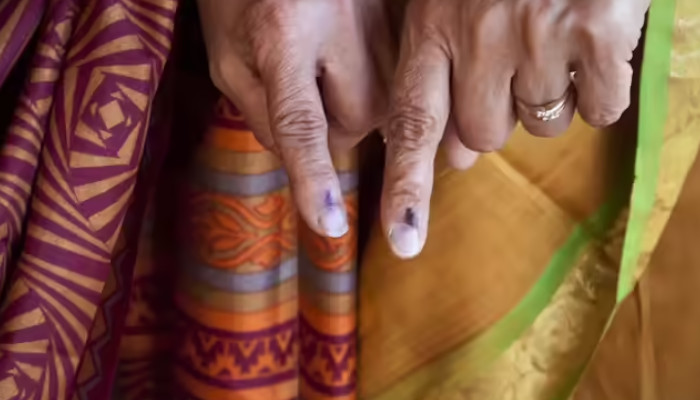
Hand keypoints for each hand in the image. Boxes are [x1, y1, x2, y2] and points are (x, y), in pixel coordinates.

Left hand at [197, 0, 395, 236]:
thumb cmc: (238, 1)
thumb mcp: (227, 60)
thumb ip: (263, 117)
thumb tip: (309, 164)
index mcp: (280, 33)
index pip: (299, 123)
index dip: (312, 177)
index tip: (328, 226)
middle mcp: (341, 23)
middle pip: (353, 123)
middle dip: (330, 128)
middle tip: (306, 90)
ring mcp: (381, 17)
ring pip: (385, 106)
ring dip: (355, 107)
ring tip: (330, 66)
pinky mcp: (404, 16)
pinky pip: (402, 82)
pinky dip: (377, 87)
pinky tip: (355, 58)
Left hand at [382, 0, 648, 257]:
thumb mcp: (451, 3)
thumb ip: (442, 76)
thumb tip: (452, 158)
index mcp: (434, 25)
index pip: (413, 123)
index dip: (407, 187)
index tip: (402, 240)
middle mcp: (481, 34)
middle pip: (481, 136)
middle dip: (495, 119)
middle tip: (510, 70)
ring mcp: (541, 33)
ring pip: (540, 123)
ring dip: (548, 100)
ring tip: (551, 44)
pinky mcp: (600, 29)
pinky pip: (599, 107)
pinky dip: (599, 91)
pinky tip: (593, 48)